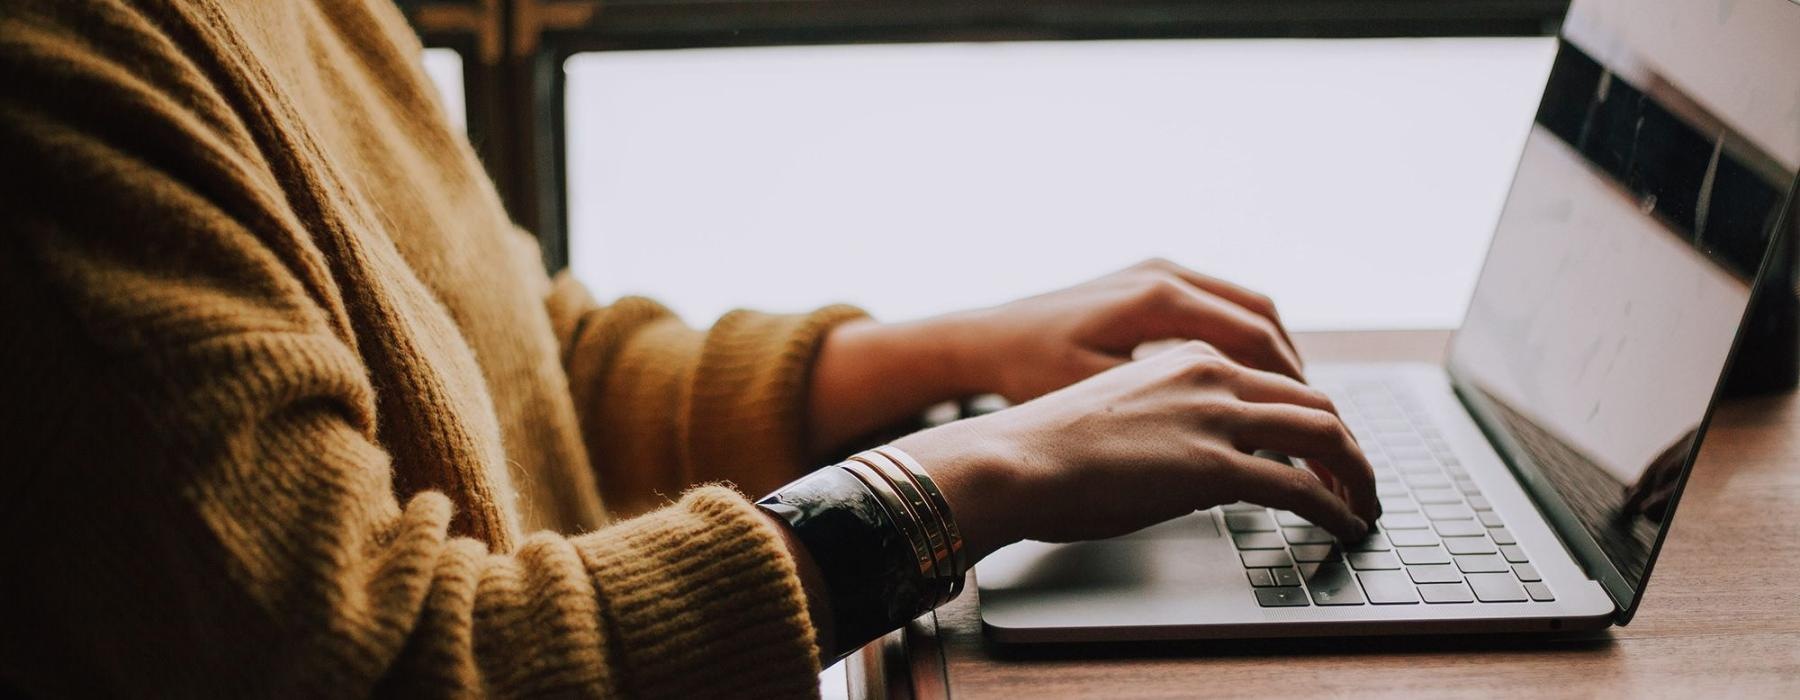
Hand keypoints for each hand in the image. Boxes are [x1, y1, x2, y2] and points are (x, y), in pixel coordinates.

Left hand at [807, 258, 1302, 454]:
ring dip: (1272, 353)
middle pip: (1260, 316)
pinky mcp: (1146, 281)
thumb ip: (1167, 405)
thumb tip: (1234, 433)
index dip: (1290, 383)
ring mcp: (1156, 272)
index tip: (1311, 423)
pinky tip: (1246, 380)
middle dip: (1292, 369)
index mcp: (1157, 297)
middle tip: (1314, 417)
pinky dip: (1243, 341)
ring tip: (1290, 402)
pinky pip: (1217, 305)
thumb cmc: (1028, 373)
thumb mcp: (1098, 396)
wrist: (982, 341)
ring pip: (1244, 307)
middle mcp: (1163, 273)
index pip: (1254, 336)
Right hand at [893, 341, 1377, 562]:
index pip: (1277, 378)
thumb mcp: (1121, 409)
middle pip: (1314, 401)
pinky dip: (1335, 507)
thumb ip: (1170, 418)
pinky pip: (1301, 486)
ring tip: (1364, 505)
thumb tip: (1194, 460)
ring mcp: (1215, 417)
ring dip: (1356, 473)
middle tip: (1358, 480)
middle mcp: (1211, 374)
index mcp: (1188, 356)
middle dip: (1348, 445)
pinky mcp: (1213, 465)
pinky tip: (1343, 525)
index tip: (1323, 448)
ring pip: (1324, 434)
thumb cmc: (1047, 445)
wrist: (1013, 459)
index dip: (1312, 416)